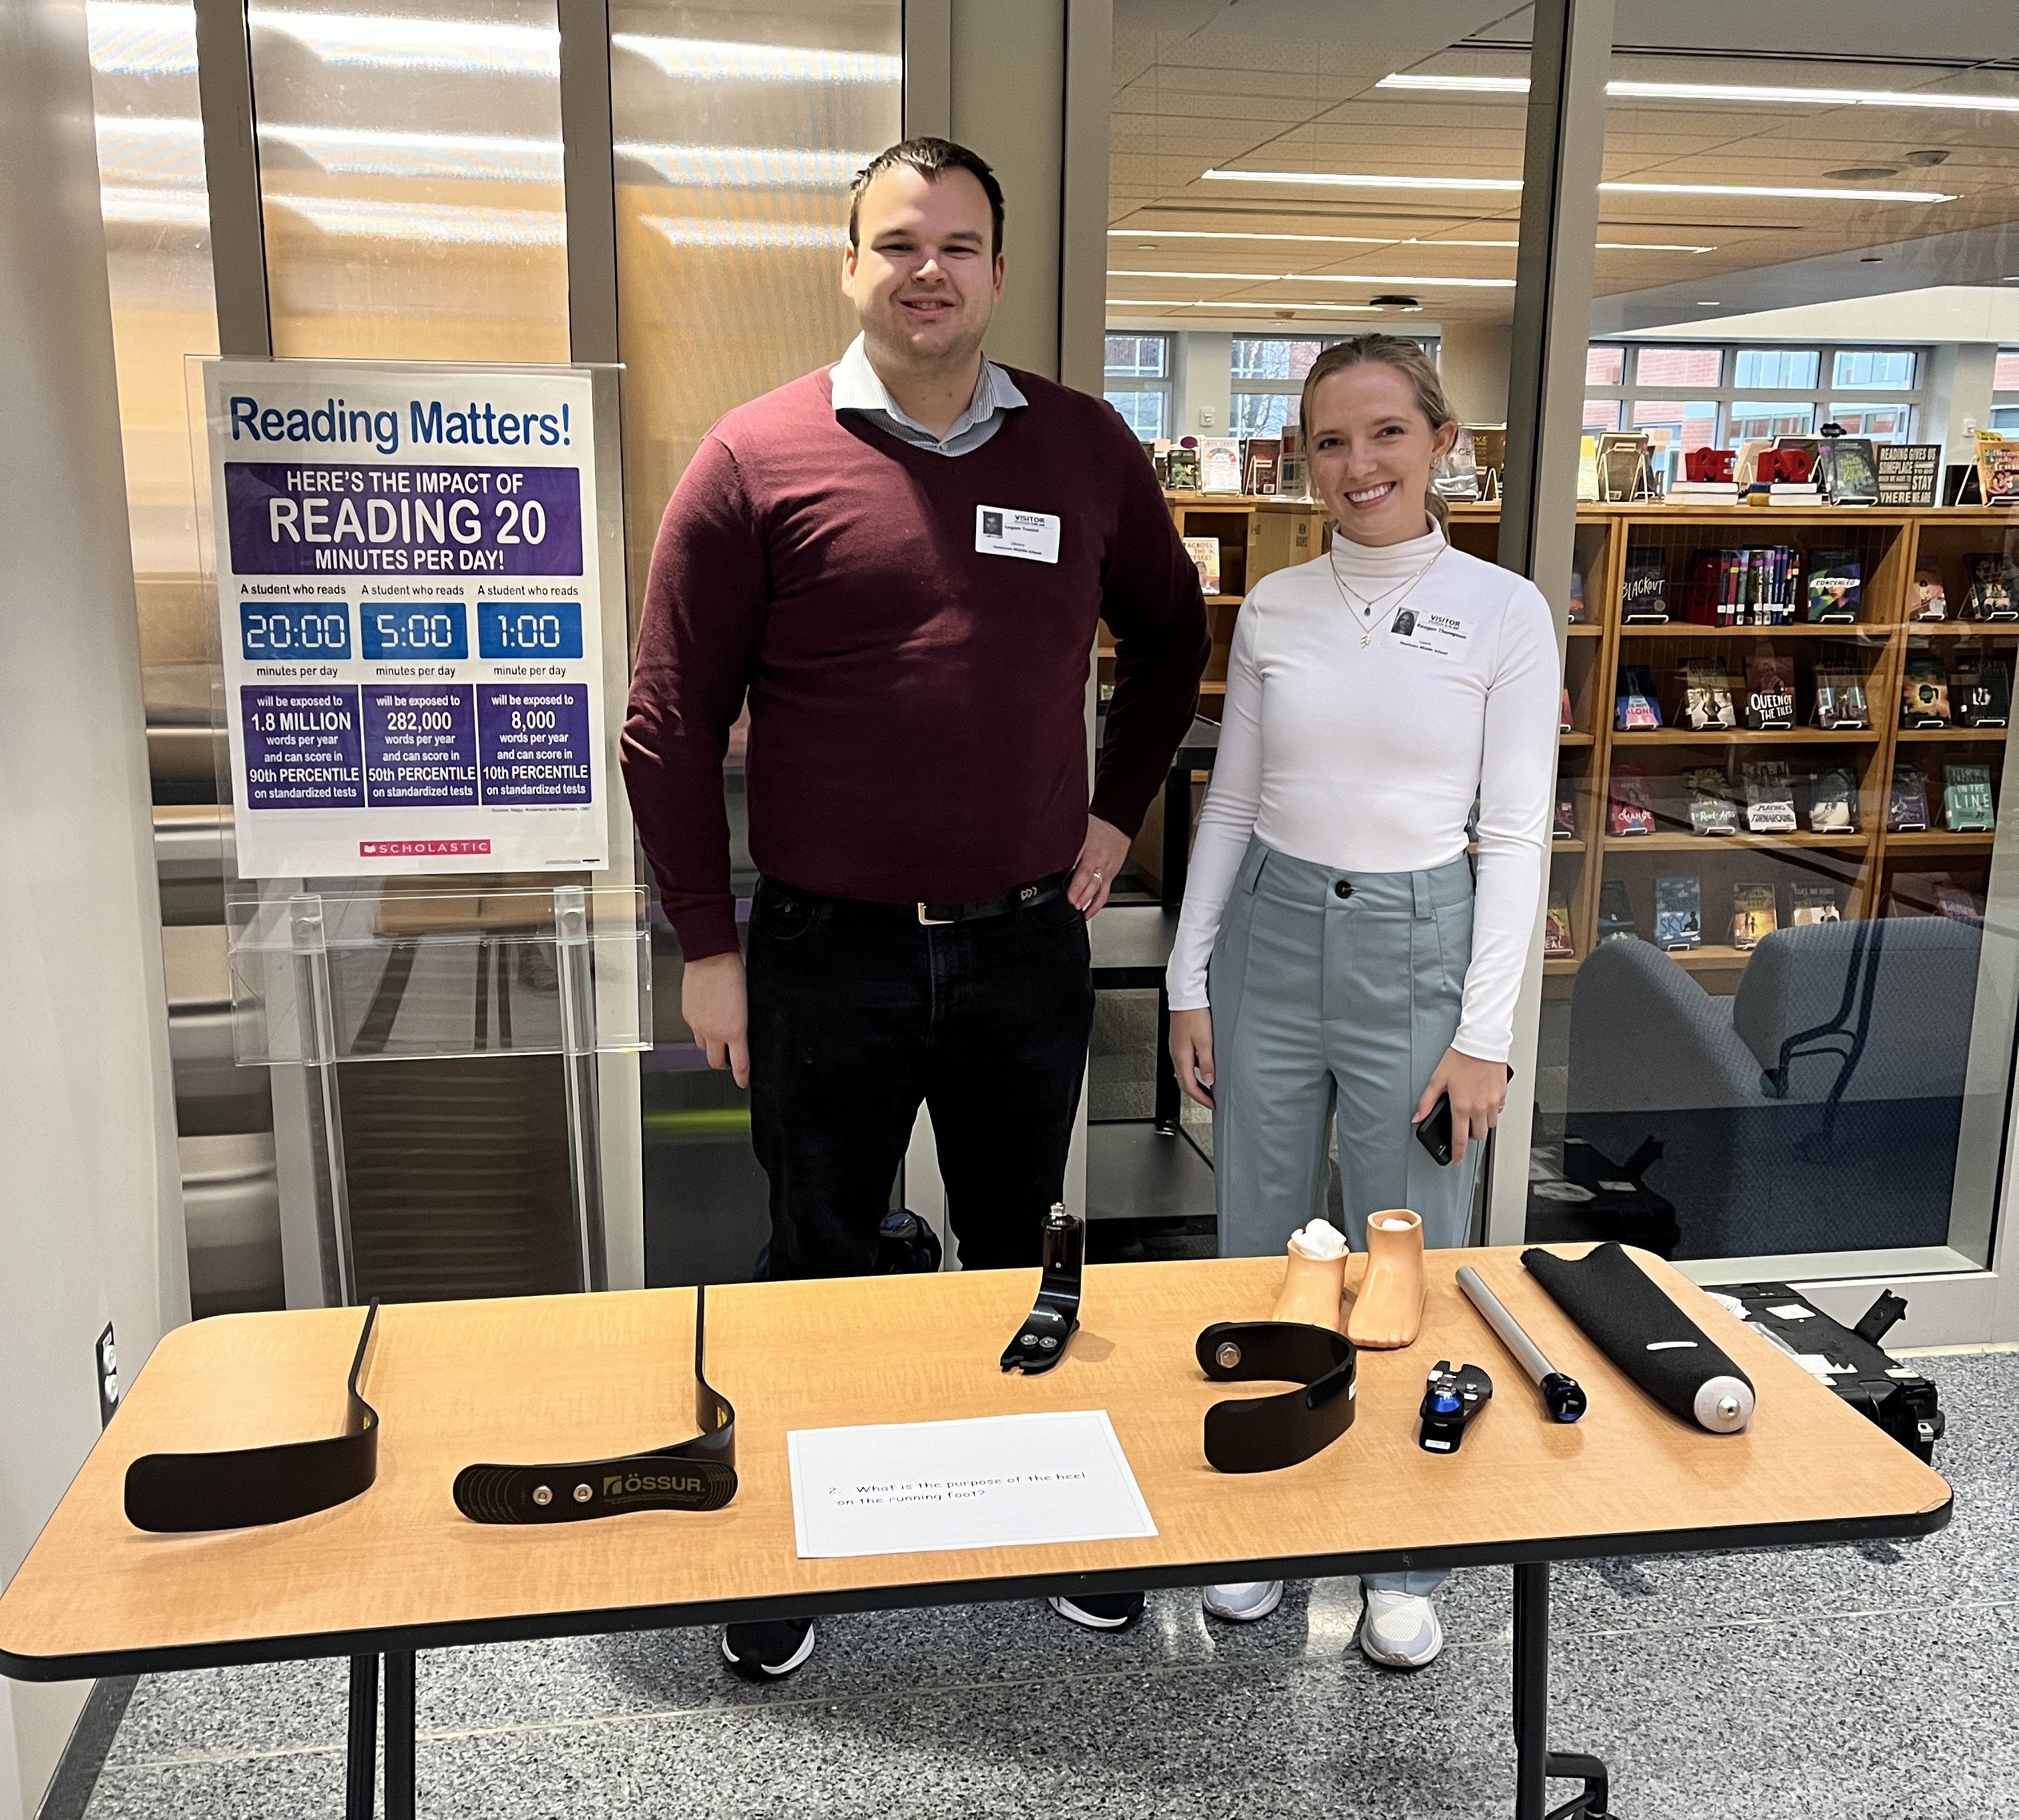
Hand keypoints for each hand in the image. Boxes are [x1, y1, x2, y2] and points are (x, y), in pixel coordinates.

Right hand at [682, 951, 748, 1087]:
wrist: (710, 958)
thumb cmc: (732, 974)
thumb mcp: (748, 1004)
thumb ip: (743, 1023)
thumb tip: (743, 1032)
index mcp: (734, 1031)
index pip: (739, 1064)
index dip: (742, 1077)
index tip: (743, 1081)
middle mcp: (714, 1032)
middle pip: (716, 1062)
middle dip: (723, 1063)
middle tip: (730, 1058)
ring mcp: (698, 1025)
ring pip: (703, 1047)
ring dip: (711, 1046)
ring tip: (718, 1035)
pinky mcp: (688, 1016)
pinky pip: (694, 1031)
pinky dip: (701, 1030)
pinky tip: (708, 1018)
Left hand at [1067, 813, 1131, 917]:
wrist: (1118, 827)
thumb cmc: (1095, 828)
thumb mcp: (1078, 828)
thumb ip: (1063, 839)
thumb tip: (1042, 846)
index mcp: (1088, 847)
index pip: (1077, 861)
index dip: (1070, 875)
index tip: (1062, 885)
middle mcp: (1097, 860)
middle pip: (1088, 877)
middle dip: (1079, 890)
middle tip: (1070, 901)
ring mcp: (1104, 870)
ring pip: (1096, 888)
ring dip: (1087, 900)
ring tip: (1076, 908)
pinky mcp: (1109, 878)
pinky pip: (1103, 895)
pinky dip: (1095, 906)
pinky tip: (1086, 914)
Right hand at [1168, 1006, 1215, 1109]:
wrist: (1185, 998)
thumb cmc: (1194, 1015)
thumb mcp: (1205, 1041)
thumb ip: (1207, 1063)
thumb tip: (1209, 1081)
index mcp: (1182, 1057)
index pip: (1189, 1086)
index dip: (1201, 1099)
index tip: (1211, 1104)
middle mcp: (1176, 1055)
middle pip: (1184, 1083)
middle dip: (1196, 1095)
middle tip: (1208, 1101)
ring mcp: (1176, 1049)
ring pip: (1183, 1073)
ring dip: (1194, 1084)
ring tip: (1206, 1088)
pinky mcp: (1178, 1043)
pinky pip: (1184, 1063)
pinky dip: (1192, 1072)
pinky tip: (1201, 1069)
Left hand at [1412, 1047, 1508, 1164]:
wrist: (1481, 1042)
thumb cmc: (1460, 1058)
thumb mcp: (1437, 1079)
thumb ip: (1427, 1101)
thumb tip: (1417, 1117)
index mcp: (1462, 1106)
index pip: (1460, 1138)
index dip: (1458, 1152)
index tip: (1457, 1159)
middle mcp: (1479, 1107)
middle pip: (1478, 1135)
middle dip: (1470, 1136)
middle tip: (1463, 1128)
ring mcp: (1492, 1102)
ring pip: (1490, 1125)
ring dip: (1482, 1124)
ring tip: (1473, 1113)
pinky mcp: (1502, 1095)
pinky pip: (1498, 1111)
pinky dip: (1491, 1112)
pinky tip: (1483, 1102)